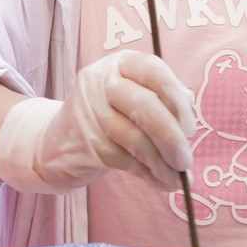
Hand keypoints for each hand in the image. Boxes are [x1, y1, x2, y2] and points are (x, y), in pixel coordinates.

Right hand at [0, 51, 195, 194]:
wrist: (56, 142)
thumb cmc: (107, 116)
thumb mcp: (133, 97)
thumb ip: (162, 100)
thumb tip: (189, 117)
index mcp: (121, 63)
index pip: (154, 71)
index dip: (177, 99)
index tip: (190, 128)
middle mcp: (102, 81)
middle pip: (145, 106)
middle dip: (172, 138)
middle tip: (187, 161)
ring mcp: (90, 112)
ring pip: (136, 139)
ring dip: (162, 164)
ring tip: (177, 179)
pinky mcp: (86, 143)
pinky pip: (126, 161)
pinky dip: (149, 175)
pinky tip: (160, 182)